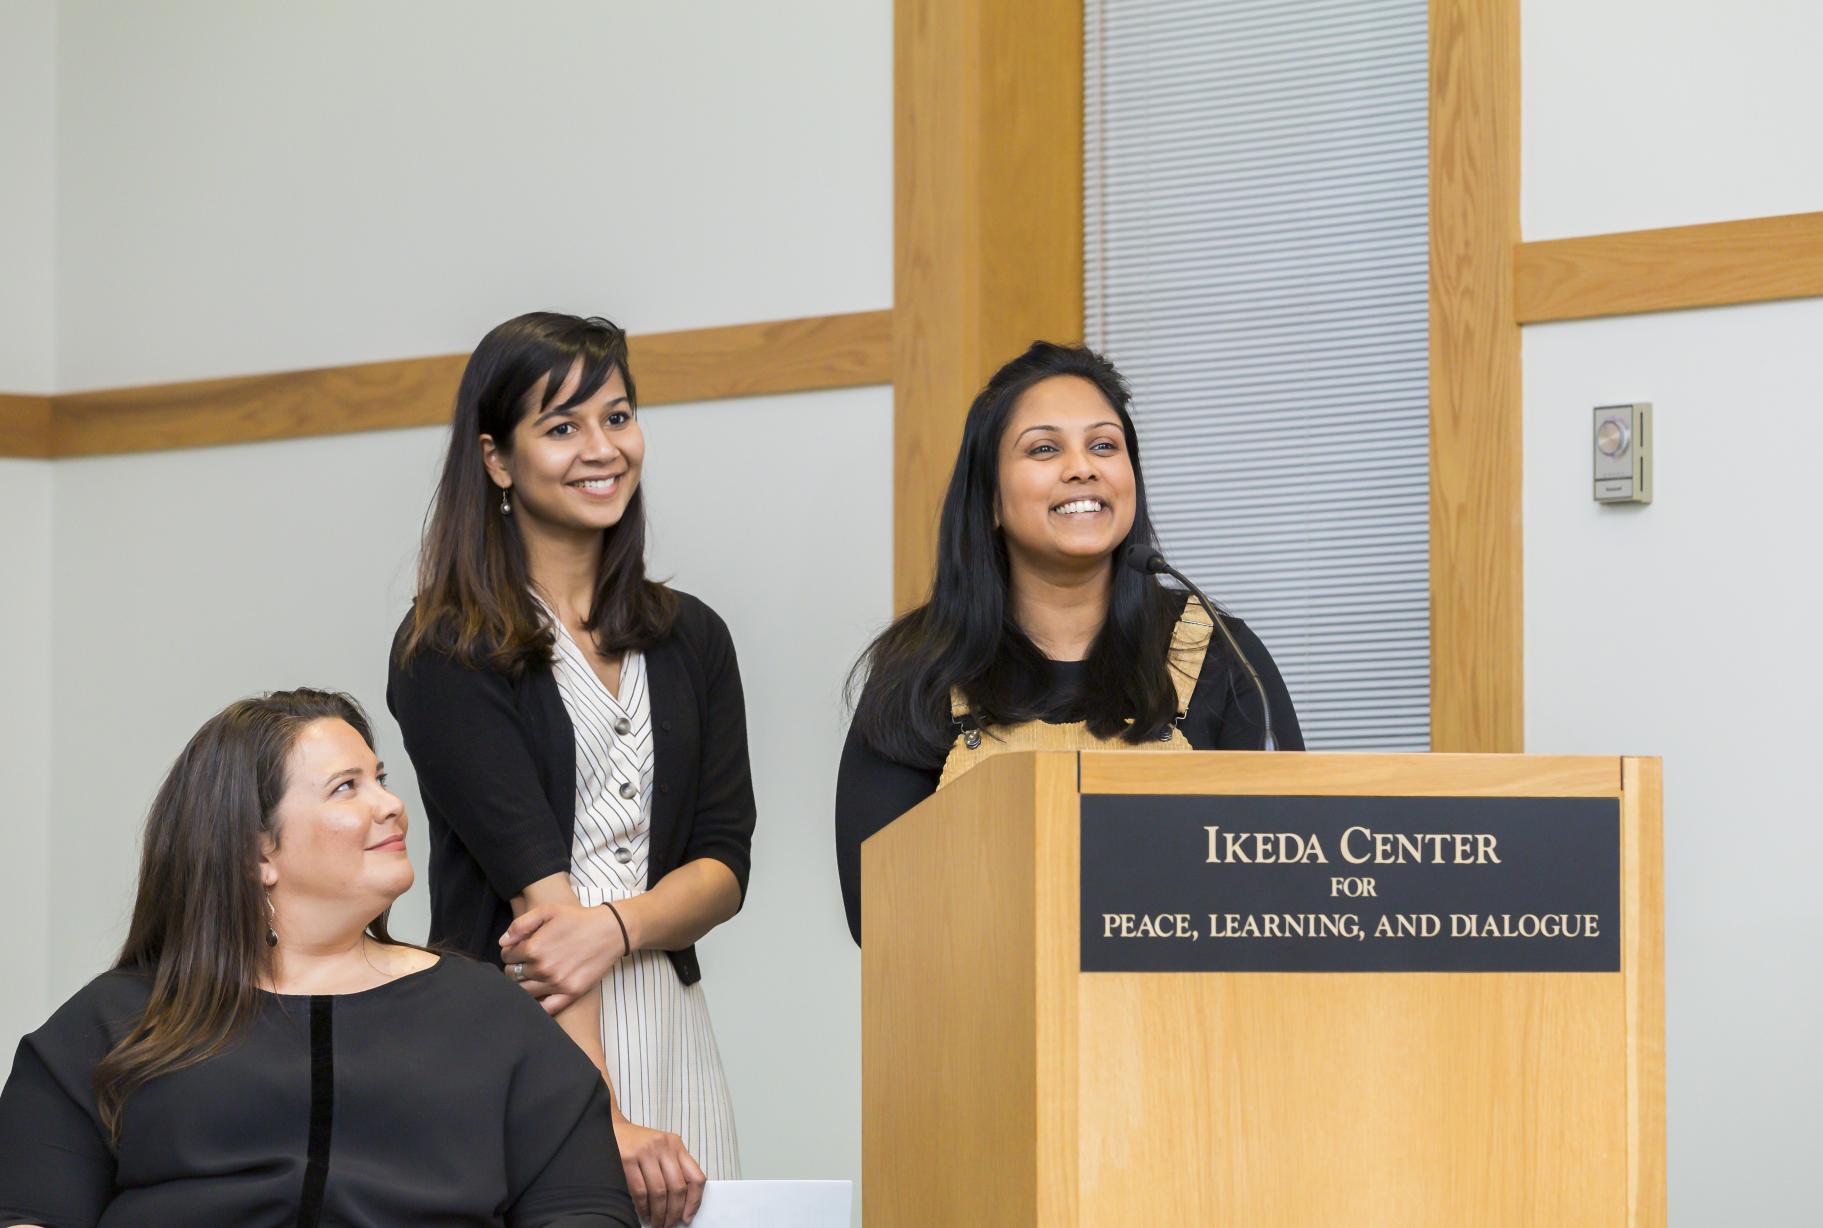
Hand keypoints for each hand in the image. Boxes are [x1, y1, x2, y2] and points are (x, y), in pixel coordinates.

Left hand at [500, 902, 628, 1012]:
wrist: (610, 931)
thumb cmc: (578, 919)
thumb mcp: (548, 910)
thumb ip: (521, 924)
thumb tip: (503, 942)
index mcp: (535, 948)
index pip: (507, 956)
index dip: (509, 952)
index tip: (517, 950)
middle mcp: (543, 968)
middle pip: (512, 975)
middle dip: (514, 967)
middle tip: (524, 962)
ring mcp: (557, 983)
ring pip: (523, 992)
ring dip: (522, 984)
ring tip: (531, 975)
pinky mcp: (571, 993)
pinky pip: (545, 1008)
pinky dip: (537, 1005)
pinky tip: (538, 994)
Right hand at [614, 1115, 705, 1226]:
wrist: (610, 1128)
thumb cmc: (637, 1143)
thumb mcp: (661, 1149)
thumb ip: (673, 1168)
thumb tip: (683, 1203)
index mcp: (675, 1144)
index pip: (695, 1176)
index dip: (694, 1201)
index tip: (687, 1217)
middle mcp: (663, 1146)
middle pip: (677, 1187)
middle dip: (674, 1212)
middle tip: (669, 1225)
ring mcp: (645, 1151)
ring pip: (659, 1192)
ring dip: (658, 1214)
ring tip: (656, 1223)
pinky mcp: (627, 1159)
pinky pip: (640, 1191)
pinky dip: (643, 1207)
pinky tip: (644, 1214)